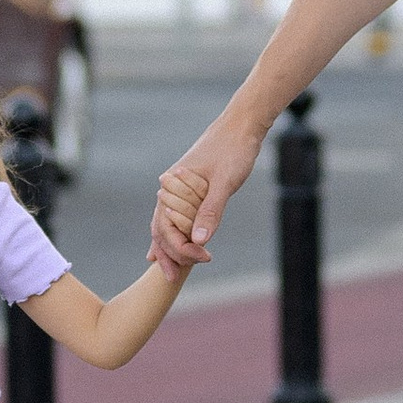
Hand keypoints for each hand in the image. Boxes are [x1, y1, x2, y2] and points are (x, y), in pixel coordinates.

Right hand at [150, 105, 267, 269]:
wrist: (241, 125)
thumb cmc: (234, 149)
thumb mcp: (225, 181)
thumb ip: (212, 210)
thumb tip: (199, 241)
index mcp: (174, 184)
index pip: (167, 225)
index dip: (181, 247)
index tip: (202, 258)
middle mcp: (171, 188)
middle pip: (161, 227)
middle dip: (168, 253)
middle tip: (176, 277)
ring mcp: (179, 189)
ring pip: (165, 224)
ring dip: (168, 248)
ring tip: (168, 272)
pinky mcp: (190, 190)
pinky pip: (176, 217)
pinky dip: (172, 235)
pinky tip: (165, 250)